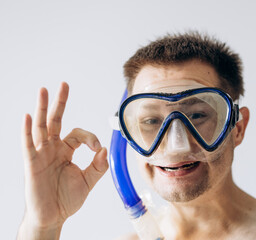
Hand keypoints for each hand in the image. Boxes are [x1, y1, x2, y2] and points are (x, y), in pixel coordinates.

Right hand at [18, 82, 107, 238]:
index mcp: (66, 150)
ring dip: (42, 108)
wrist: (53, 216)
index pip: (78, 134)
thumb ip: (98, 166)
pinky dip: (28, 131)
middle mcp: (53, 148)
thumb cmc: (67, 198)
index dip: (90, 137)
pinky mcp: (32, 163)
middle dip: (59, 103)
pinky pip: (29, 145)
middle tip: (64, 84)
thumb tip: (104, 150)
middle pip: (56, 121)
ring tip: (43, 90)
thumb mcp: (88, 181)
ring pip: (41, 127)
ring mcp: (41, 154)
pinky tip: (28, 116)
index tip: (96, 148)